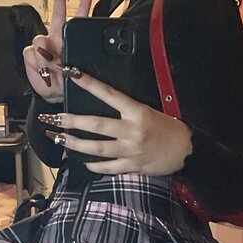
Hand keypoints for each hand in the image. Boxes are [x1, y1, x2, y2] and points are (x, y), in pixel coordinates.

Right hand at [22, 0, 93, 101]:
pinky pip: (31, 53)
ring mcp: (43, 46)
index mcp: (70, 39)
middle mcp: (57, 38)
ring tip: (50, 69)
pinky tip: (42, 70)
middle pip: (57, 12)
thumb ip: (62, 60)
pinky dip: (37, 63)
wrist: (54, 94)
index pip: (78, 16)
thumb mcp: (70, 74)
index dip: (83, 0)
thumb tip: (47, 51)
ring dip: (44, 55)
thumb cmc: (65, 83)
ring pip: (39, 39)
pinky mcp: (30, 54)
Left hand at [41, 72, 192, 175]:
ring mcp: (131, 151)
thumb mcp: (149, 112)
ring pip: (98, 148)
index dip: (90, 84)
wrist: (186, 152)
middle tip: (56, 118)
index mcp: (137, 112)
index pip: (109, 94)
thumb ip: (127, 110)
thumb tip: (103, 104)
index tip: (73, 74)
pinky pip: (108, 167)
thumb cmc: (168, 129)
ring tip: (61, 139)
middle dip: (74, 122)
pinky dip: (95, 165)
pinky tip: (83, 162)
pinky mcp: (132, 166)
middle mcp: (132, 131)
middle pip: (97, 125)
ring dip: (77, 144)